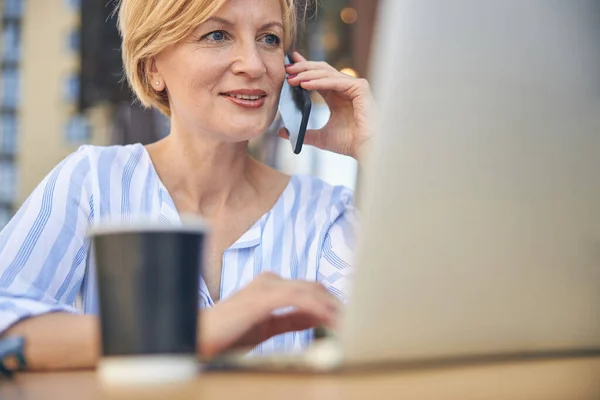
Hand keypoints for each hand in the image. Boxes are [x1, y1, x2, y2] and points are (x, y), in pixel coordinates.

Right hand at [198, 272, 337, 357]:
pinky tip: (332, 321)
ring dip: (333, 308)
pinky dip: (319, 309)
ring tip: (350, 323)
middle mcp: (271, 281)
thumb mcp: (266, 328)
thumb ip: (291, 320)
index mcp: (270, 286)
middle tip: (357, 320)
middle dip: (336, 304)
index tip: (348, 318)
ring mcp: (267, 286)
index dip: (330, 303)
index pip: (309, 290)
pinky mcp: (264, 297)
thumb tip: (316, 318)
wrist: (198, 337)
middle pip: (314, 288)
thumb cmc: (227, 335)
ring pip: (311, 292)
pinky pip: (300, 300)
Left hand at [278, 51, 375, 162]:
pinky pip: (336, 81)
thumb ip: (303, 133)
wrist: (366, 150)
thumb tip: (282, 133)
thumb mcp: (320, 137)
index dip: (303, 69)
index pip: (317, 77)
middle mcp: (345, 89)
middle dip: (303, 67)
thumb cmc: (349, 144)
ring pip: (327, 73)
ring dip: (308, 74)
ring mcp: (354, 86)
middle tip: (286, 68)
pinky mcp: (360, 88)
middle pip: (321, 70)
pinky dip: (319, 82)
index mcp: (336, 96)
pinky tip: (305, 84)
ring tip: (291, 77)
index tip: (287, 66)